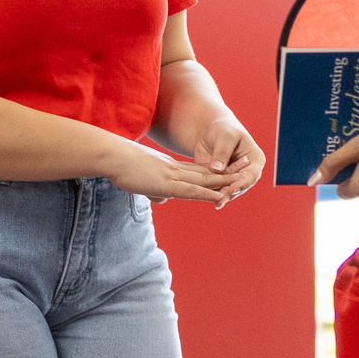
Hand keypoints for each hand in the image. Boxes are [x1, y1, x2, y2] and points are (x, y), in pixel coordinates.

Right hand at [105, 141, 241, 205]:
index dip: (215, 169)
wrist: (111, 156)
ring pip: (203, 180)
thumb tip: (162, 200)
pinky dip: (206, 193)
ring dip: (223, 181)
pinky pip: (190, 189)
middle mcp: (175, 169)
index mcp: (169, 167)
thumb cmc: (120, 166)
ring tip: (242, 180)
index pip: (197, 169)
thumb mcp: (141, 181)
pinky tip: (219, 196)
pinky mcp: (165, 183)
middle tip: (247, 165)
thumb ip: (155, 190)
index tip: (230, 168)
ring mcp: (172, 176)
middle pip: (206, 171)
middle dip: (227, 170)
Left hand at [186, 111, 265, 207]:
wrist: (211, 132)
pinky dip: (213, 194)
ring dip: (222, 197)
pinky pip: (218, 189)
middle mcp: (248, 171)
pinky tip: (206, 198)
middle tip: (221, 201)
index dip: (242, 182)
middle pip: (242, 186)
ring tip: (216, 203)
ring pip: (230, 191)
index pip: (252, 174)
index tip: (232, 189)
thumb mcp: (225, 136)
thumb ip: (222, 152)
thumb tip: (217, 169)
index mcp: (255, 159)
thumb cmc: (223, 129)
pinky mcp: (221, 181)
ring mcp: (234, 178)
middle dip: (231, 193)